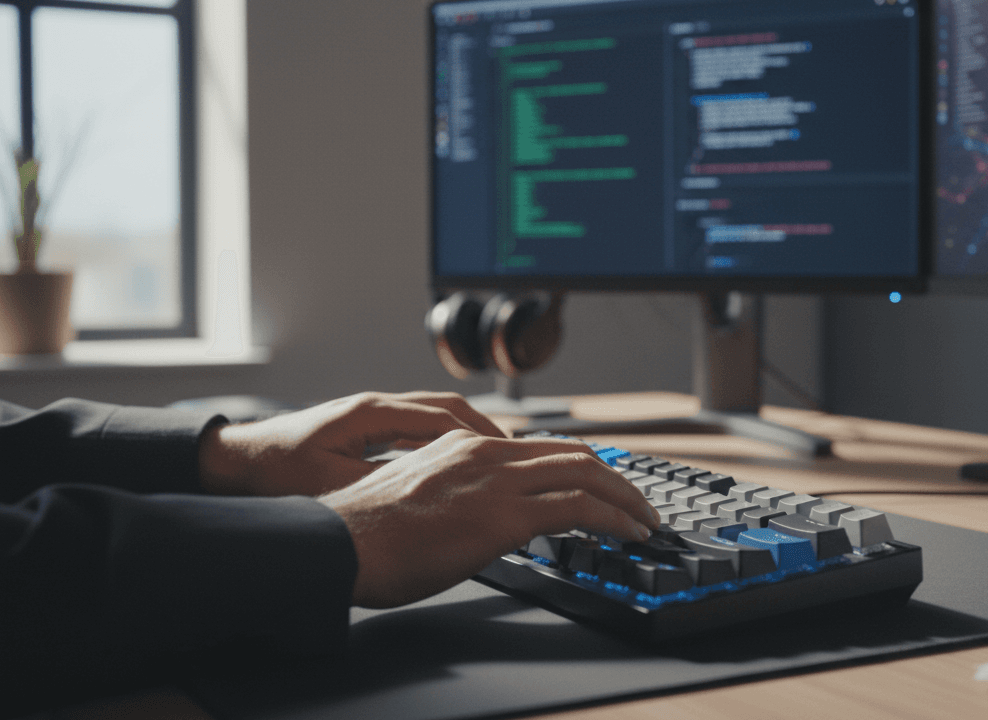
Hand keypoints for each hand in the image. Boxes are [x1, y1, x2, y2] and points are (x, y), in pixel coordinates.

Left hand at [198, 391, 505, 496]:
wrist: (233, 462)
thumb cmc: (272, 473)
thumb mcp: (329, 486)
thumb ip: (378, 484)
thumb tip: (422, 494)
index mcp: (370, 414)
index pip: (442, 416)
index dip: (481, 435)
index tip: (509, 453)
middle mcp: (374, 406)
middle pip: (446, 408)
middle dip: (485, 430)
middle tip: (516, 454)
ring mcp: (368, 414)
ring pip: (432, 416)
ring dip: (465, 433)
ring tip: (495, 457)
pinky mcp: (361, 428)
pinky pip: (415, 427)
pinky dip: (441, 440)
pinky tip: (453, 463)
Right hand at [317, 431, 660, 607]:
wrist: (340, 545)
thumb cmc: (366, 535)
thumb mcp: (419, 496)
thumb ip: (457, 494)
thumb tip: (481, 518)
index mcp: (464, 445)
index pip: (540, 447)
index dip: (579, 465)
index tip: (599, 485)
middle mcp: (486, 452)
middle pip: (573, 454)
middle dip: (613, 479)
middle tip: (636, 503)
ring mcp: (498, 480)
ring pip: (585, 474)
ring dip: (623, 498)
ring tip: (643, 520)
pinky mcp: (504, 514)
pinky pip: (578, 508)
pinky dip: (613, 518)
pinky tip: (626, 533)